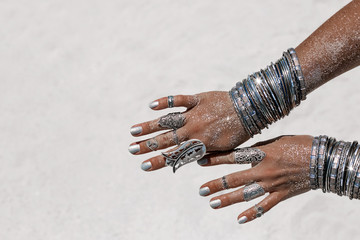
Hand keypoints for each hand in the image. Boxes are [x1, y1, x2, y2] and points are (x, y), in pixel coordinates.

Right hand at [129, 91, 249, 170]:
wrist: (251, 109)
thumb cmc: (240, 131)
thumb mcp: (225, 147)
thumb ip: (208, 153)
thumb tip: (194, 161)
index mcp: (201, 144)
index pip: (174, 154)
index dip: (159, 160)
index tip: (144, 166)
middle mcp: (194, 130)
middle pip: (166, 139)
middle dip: (148, 145)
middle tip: (132, 149)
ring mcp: (194, 114)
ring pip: (168, 121)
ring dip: (150, 127)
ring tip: (133, 131)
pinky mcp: (198, 99)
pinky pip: (180, 99)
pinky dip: (166, 101)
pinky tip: (151, 105)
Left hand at [198, 135, 311, 223]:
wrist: (321, 159)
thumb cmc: (297, 144)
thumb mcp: (273, 141)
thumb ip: (256, 149)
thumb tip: (240, 154)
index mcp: (261, 153)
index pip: (232, 157)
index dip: (215, 159)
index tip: (199, 160)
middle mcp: (263, 170)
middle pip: (234, 179)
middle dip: (216, 185)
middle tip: (201, 191)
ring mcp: (271, 184)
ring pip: (245, 194)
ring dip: (228, 200)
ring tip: (213, 204)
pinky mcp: (281, 194)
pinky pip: (264, 207)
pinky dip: (252, 214)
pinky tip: (240, 219)